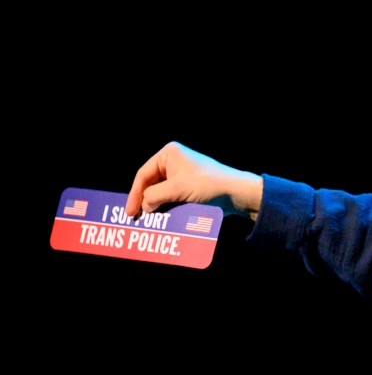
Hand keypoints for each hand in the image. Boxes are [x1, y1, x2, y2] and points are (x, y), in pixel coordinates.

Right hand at [125, 141, 262, 219]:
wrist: (238, 193)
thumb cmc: (208, 185)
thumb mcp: (177, 190)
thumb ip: (154, 197)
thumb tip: (144, 207)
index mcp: (169, 154)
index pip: (143, 174)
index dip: (134, 194)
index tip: (130, 212)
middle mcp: (174, 161)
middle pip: (151, 183)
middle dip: (144, 200)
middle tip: (136, 218)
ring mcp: (183, 173)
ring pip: (162, 191)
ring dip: (156, 205)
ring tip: (148, 220)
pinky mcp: (191, 186)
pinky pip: (173, 196)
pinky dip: (167, 206)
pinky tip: (162, 218)